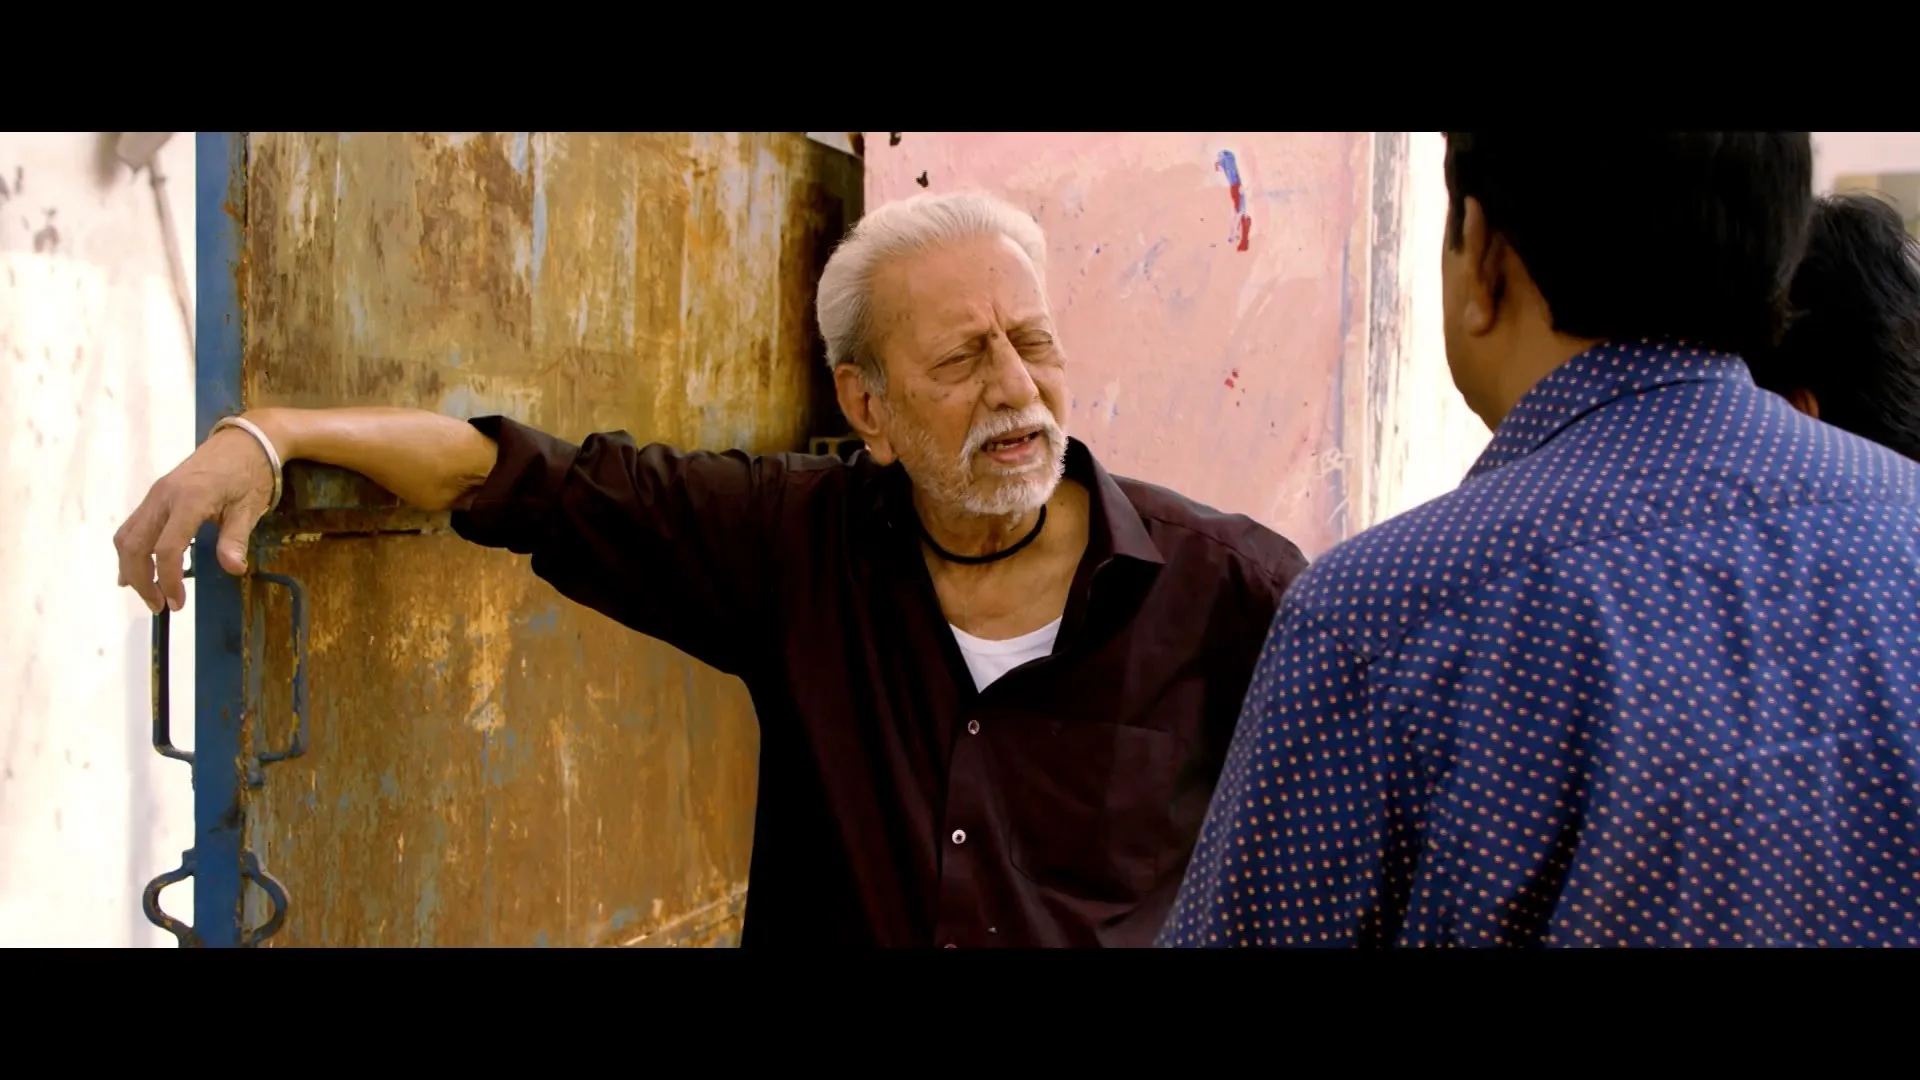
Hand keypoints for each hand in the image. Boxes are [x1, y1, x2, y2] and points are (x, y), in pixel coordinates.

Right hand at [114, 424, 277, 613]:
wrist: (245, 440)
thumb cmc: (251, 473)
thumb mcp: (250, 507)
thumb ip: (235, 538)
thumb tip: (233, 569)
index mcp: (189, 499)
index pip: (167, 548)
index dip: (168, 580)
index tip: (177, 603)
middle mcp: (164, 496)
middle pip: (135, 545)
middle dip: (142, 580)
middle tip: (160, 606)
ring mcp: (156, 494)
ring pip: (128, 536)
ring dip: (132, 568)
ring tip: (149, 593)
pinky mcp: (156, 495)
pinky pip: (133, 526)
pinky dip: (132, 550)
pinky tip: (137, 570)